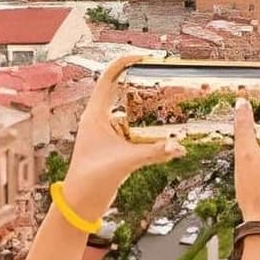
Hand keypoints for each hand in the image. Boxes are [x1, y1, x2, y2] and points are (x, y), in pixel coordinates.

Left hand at [61, 57, 183, 213]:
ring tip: (166, 98)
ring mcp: (106, 132)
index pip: (108, 79)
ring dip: (145, 105)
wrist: (81, 203)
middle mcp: (99, 120)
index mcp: (95, 115)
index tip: (141, 56)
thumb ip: (154, 152)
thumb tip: (179, 147)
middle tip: (159, 75)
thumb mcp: (126, 162)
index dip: (123, 63)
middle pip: (120, 91)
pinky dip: (147, 126)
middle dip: (139, 82)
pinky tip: (163, 129)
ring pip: (128, 111)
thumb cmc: (91, 180)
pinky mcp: (113, 145)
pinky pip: (133, 129)